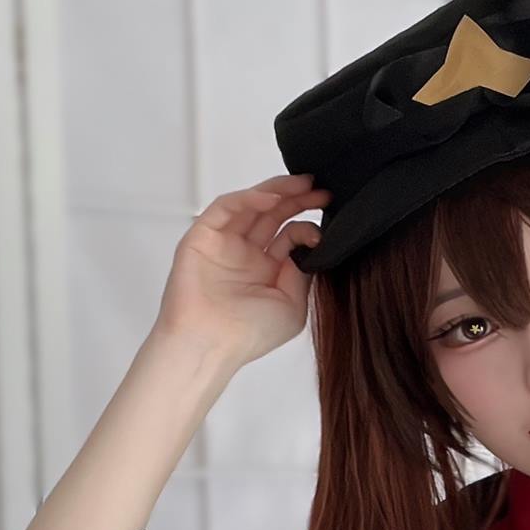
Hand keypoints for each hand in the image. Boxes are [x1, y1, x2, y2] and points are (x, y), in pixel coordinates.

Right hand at [155, 174, 330, 366]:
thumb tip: (311, 243)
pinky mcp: (203, 235)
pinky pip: (226, 207)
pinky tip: (272, 197)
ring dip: (278, 191)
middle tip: (321, 189)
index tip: (326, 227)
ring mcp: (224, 243)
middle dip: (298, 199)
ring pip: (251, 205)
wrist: (210, 345)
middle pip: (273, 214)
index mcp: (266, 271)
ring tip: (303, 184)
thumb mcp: (293, 305)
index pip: (289, 235)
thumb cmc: (246, 335)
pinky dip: (249, 198)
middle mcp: (245, 255)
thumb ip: (303, 272)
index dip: (308, 226)